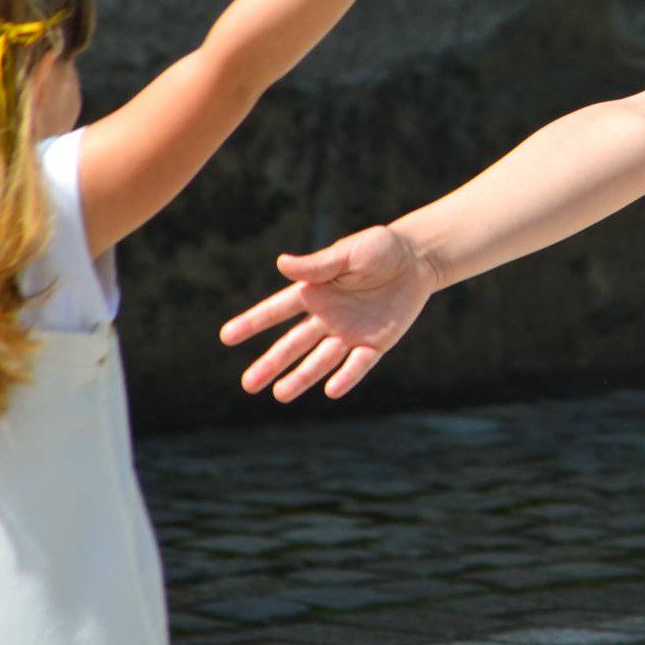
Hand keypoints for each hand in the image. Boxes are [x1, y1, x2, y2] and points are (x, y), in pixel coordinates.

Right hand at [218, 224, 437, 401]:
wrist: (418, 259)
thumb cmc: (380, 249)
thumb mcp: (349, 252)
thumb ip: (318, 264)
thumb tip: (281, 264)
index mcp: (315, 291)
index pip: (278, 310)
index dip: (252, 322)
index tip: (226, 337)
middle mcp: (327, 316)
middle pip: (293, 344)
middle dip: (271, 363)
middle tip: (248, 384)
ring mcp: (350, 332)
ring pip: (320, 360)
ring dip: (301, 377)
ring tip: (280, 395)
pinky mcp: (376, 343)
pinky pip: (359, 364)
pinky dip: (347, 376)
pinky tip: (331, 390)